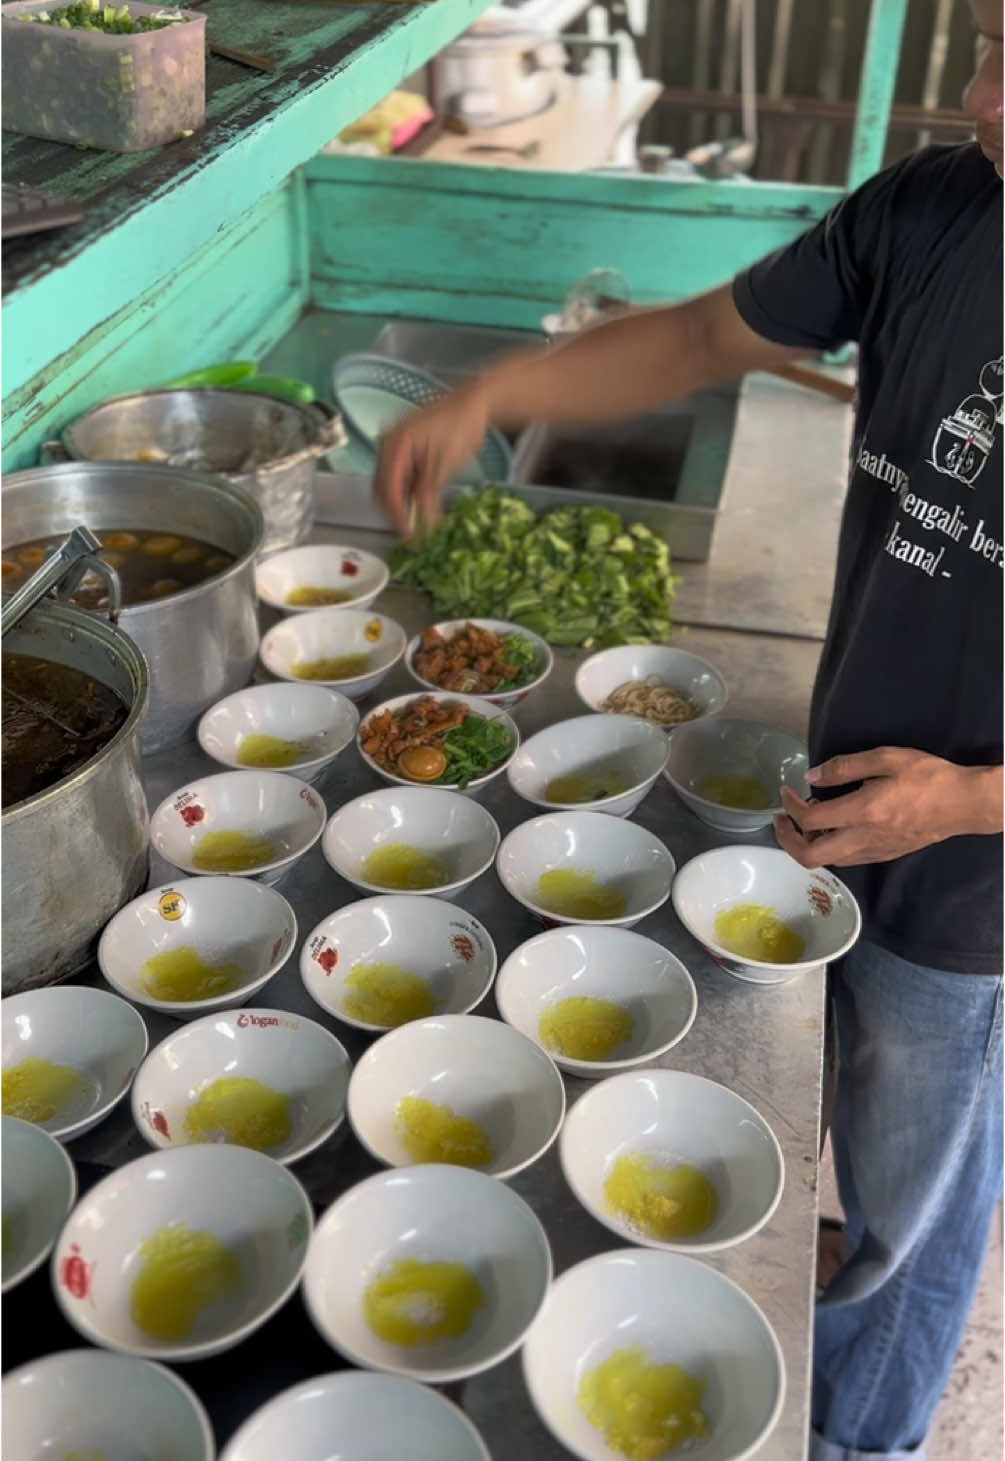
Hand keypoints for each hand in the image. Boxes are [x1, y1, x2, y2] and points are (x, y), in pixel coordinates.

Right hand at [374, 383, 490, 534]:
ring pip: (388, 485)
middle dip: (395, 513)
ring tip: (417, 525)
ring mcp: (395, 447)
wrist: (473, 403)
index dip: (397, 514)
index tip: (409, 534)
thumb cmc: (461, 427)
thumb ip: (428, 494)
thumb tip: (423, 526)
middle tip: (412, 534)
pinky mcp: (404, 451)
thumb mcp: (444, 464)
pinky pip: (399, 477)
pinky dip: (407, 494)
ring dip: (400, 505)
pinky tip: (419, 508)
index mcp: (395, 444)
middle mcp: (388, 445)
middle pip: (382, 488)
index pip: (388, 488)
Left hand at [773, 747, 1001, 867]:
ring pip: (827, 861)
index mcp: (863, 812)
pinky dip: (828, 847)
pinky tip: (832, 827)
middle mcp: (863, 838)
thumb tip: (812, 776)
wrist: (963, 804)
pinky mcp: (883, 856)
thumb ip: (845, 767)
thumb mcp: (886, 758)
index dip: (789, 807)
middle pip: (810, 856)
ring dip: (807, 843)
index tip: (785, 791)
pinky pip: (845, 859)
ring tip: (806, 820)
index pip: (810, 820)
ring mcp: (874, 851)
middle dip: (786, 839)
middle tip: (781, 819)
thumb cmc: (927, 777)